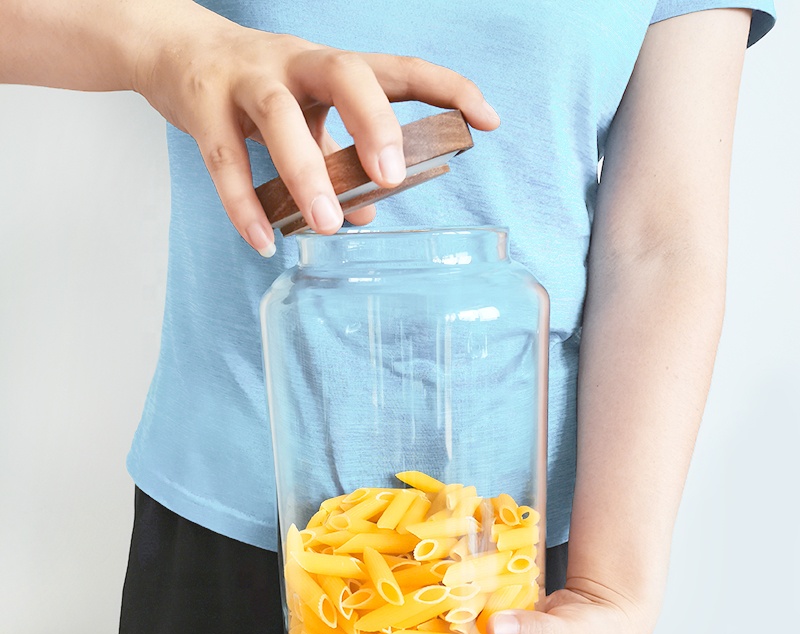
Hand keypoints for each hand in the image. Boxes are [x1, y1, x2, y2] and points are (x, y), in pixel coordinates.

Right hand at [132, 3, 499, 254]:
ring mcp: (247, 80)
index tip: (488, 119)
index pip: (398, 70)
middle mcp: (295, 63)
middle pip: (344, 75)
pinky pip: (225, 159)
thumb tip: (366, 217)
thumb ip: (336, 160)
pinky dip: (244, 204)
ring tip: (328, 226)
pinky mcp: (203, 105)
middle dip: (373, 124)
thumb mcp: (306, 117)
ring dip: (308, 173)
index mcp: (331, 68)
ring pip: (279, 118)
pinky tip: (264, 241)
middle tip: (393, 179)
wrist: (174, 50)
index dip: (446, 89)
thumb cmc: (255, 88)